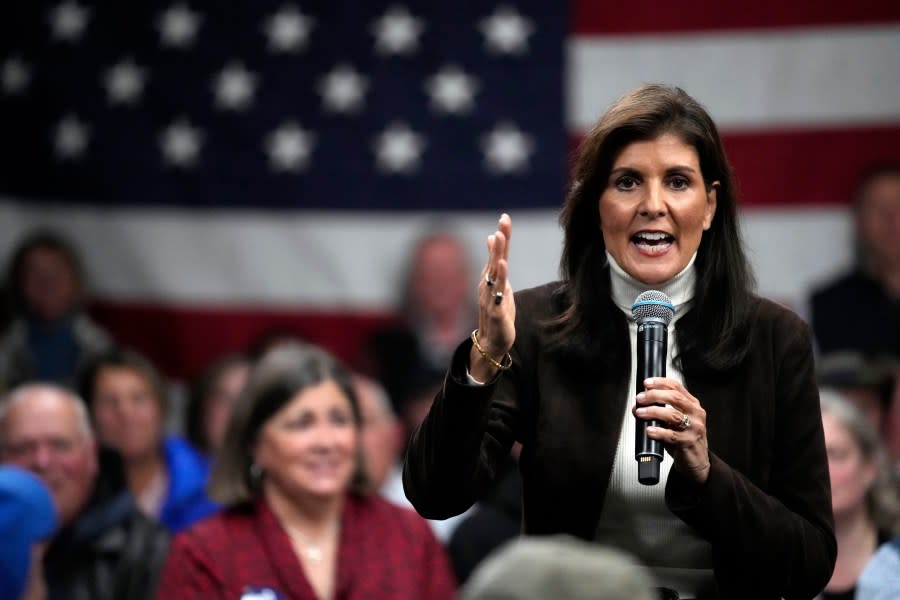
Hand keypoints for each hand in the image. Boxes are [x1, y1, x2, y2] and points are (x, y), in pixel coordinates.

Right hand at [469, 213, 515, 381]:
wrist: (492, 341)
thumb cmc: (497, 311)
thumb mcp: (499, 284)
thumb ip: (497, 263)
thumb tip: (493, 238)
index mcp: (490, 277)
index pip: (497, 253)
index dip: (502, 236)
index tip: (505, 217)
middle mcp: (487, 284)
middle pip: (494, 258)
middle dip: (500, 239)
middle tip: (503, 221)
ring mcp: (489, 296)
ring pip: (493, 272)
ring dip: (497, 254)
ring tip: (500, 237)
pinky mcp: (495, 309)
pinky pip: (497, 292)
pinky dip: (499, 278)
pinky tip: (503, 265)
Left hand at [631, 377, 709, 482]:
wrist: (697, 461)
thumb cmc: (684, 439)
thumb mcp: (673, 422)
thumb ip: (658, 411)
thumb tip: (637, 406)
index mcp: (691, 404)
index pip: (676, 387)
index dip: (660, 382)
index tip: (647, 383)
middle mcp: (695, 413)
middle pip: (675, 397)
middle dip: (654, 395)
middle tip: (640, 398)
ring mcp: (694, 428)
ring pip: (673, 415)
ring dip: (653, 412)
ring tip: (640, 413)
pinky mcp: (689, 442)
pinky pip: (672, 435)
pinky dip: (658, 432)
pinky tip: (649, 430)